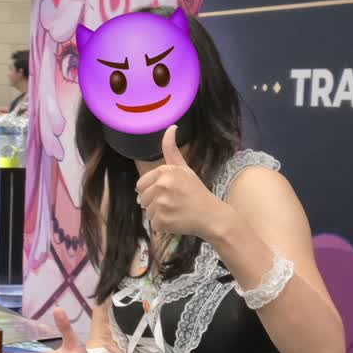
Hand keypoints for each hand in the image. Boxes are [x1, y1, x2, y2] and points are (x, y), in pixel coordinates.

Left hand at [137, 126, 224, 241]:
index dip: (152, 191)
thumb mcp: (184, 168)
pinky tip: (176, 221)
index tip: (168, 193)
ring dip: (159, 215)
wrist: (211, 215)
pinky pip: (153, 224)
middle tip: (173, 203)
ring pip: (147, 212)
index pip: (141, 185)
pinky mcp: (163, 220)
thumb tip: (171, 126)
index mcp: (164, 171)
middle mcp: (161, 185)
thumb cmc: (196, 191)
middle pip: (142, 199)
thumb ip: (172, 149)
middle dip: (154, 203)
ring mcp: (161, 204)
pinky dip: (162, 226)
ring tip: (175, 212)